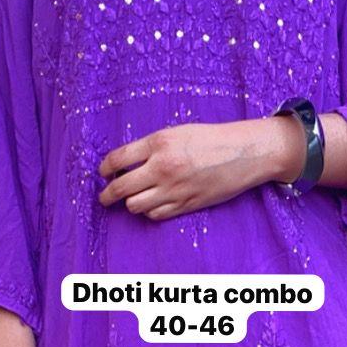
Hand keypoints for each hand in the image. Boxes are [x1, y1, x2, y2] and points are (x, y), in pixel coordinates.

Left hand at [96, 115, 306, 219]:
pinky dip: (149, 211)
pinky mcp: (186, 204)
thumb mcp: (177, 132)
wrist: (243, 153)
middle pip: (121, 188)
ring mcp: (174, 189)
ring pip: (135, 205)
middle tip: (105, 196)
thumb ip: (151, 146)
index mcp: (158, 143)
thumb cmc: (211, 139)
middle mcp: (163, 167)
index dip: (105, 168)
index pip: (117, 159)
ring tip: (132, 199)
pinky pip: (155, 214)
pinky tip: (152, 204)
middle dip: (107, 194)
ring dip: (130, 203)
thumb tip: (126, 162)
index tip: (103, 172)